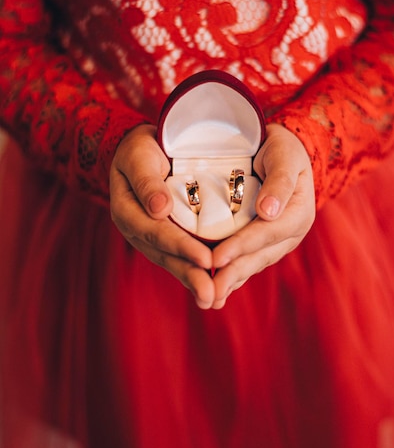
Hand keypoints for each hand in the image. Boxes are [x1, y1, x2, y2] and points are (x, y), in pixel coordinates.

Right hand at [109, 124, 214, 308]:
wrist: (142, 151)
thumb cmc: (141, 149)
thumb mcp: (139, 156)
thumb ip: (147, 181)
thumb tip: (159, 210)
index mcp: (127, 210)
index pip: (156, 232)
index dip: (181, 246)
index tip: (205, 259)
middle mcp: (136, 229)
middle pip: (164, 254)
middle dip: (189, 274)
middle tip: (211, 294)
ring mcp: (149, 237)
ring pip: (172, 262)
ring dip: (192, 280)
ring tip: (213, 299)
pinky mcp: (163, 239)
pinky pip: (178, 257)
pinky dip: (194, 272)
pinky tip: (212, 288)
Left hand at [211, 123, 315, 308]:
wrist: (283, 150)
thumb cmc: (283, 149)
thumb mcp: (286, 156)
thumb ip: (279, 182)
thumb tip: (270, 211)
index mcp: (298, 213)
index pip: (267, 233)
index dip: (241, 246)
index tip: (217, 258)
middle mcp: (290, 232)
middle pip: (259, 257)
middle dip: (233, 274)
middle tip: (209, 291)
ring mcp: (278, 241)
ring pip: (253, 264)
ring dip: (232, 281)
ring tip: (210, 298)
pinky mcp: (265, 244)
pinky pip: (248, 261)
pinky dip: (233, 275)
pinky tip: (217, 289)